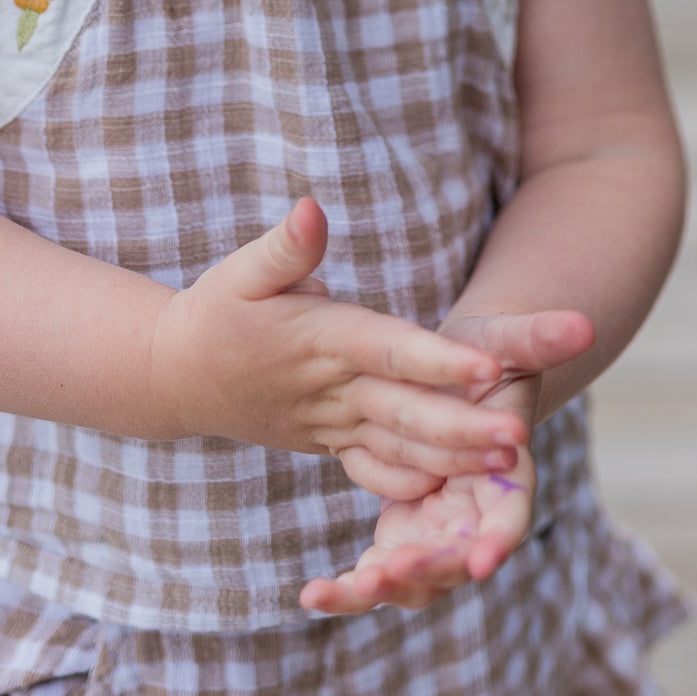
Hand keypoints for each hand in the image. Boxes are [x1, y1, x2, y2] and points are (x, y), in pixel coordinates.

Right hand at [148, 199, 527, 497]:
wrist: (176, 377)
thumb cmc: (216, 311)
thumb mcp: (242, 271)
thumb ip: (287, 246)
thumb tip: (313, 207)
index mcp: (321, 340)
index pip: (389, 351)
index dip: (437, 362)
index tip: (488, 368)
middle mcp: (333, 389)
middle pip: (407, 411)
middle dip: (464, 427)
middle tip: (519, 436)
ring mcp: (332, 424)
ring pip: (400, 448)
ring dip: (455, 458)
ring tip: (512, 462)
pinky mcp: (331, 443)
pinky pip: (376, 470)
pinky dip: (413, 482)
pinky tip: (457, 488)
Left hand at [299, 307, 593, 612]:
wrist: (455, 373)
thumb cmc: (486, 351)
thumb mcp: (507, 339)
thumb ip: (541, 336)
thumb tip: (583, 324)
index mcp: (506, 471)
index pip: (511, 514)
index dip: (498, 538)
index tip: (482, 561)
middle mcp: (477, 512)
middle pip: (459, 558)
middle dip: (428, 570)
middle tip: (388, 572)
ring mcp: (442, 527)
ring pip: (418, 577)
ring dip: (383, 588)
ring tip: (338, 590)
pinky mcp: (408, 530)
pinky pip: (383, 569)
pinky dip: (354, 585)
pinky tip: (312, 593)